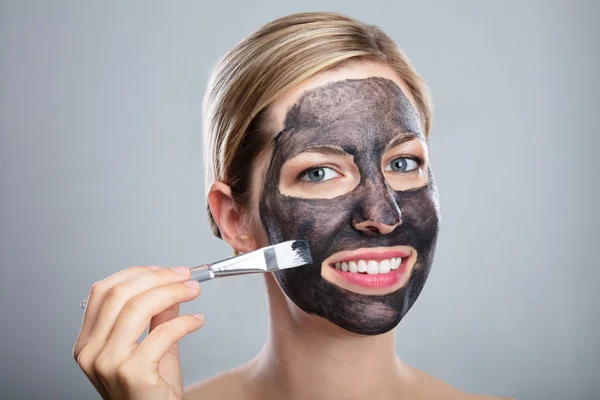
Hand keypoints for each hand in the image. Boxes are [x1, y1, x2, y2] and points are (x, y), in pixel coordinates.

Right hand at [73, 265, 202, 398]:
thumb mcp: (150, 345)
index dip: (136, 274)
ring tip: (192, 291)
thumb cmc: (149, 391)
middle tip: (184, 276)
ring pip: (138, 308)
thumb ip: (157, 315)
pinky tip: (197, 321)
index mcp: (88, 341)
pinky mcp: (132, 373)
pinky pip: (162, 333)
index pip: (103, 291)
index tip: (163, 270)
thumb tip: (170, 284)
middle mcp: (91, 351)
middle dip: (158, 278)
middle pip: (120, 294)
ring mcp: (108, 362)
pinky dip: (185, 322)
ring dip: (172, 292)